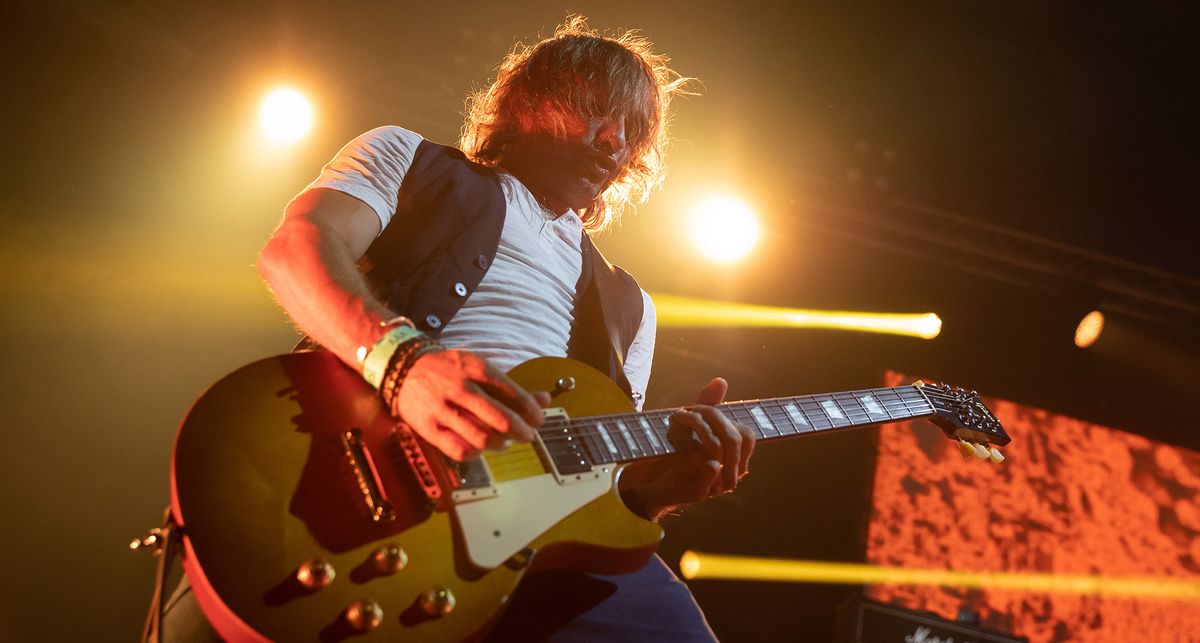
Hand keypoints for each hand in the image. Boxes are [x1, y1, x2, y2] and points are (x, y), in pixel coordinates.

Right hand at [387, 349, 551, 460]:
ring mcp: (442, 409)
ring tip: (505, 442)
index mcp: (476, 369)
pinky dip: (475, 454)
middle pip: (501, 419)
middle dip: (522, 431)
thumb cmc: (449, 370)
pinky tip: (480, 449)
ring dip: (501, 444)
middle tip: (527, 435)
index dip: (532, 412)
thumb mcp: (479, 368)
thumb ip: (511, 386)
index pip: (514, 394)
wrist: (402, 367)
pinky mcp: (427, 427)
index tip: (539, 420)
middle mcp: (460, 388)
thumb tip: (545, 399)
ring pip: (482, 438)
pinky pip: (458, 450)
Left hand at [622, 377, 755, 518]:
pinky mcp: (700, 491)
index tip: (698, 409)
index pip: (746, 434)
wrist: (651, 484)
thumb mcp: (690, 428)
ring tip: (679, 420)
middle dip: (713, 417)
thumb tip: (721, 380)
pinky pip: (710, 467)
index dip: (724, 418)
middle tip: (690, 411)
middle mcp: (728, 472)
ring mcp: (716, 483)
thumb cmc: (674, 455)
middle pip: (736, 438)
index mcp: (729, 456)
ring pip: (722, 449)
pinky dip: (694, 451)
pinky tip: (677, 442)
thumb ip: (707, 405)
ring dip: (700, 428)